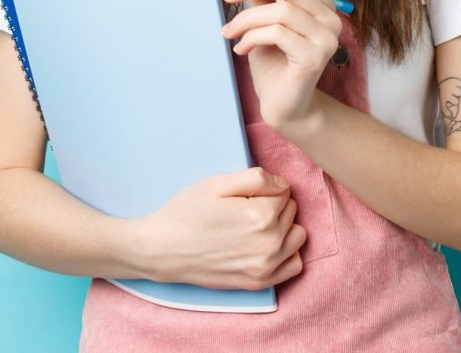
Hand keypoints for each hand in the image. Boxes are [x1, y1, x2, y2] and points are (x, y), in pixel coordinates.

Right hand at [141, 167, 305, 289]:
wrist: (163, 249)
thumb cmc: (188, 211)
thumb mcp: (217, 182)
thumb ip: (257, 177)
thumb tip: (283, 185)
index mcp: (260, 215)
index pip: (285, 190)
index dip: (265, 188)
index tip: (245, 194)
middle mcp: (268, 244)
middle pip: (291, 211)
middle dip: (274, 205)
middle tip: (245, 208)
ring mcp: (265, 267)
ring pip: (298, 236)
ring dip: (283, 227)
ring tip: (256, 225)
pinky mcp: (259, 283)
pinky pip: (294, 265)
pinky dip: (286, 253)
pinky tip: (265, 245)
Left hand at [220, 0, 342, 133]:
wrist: (283, 106)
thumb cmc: (274, 62)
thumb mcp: (266, 21)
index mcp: (322, 5)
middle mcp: (330, 19)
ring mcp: (326, 39)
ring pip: (282, 10)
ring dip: (247, 18)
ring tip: (229, 31)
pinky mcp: (314, 57)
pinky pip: (278, 33)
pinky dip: (252, 37)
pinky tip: (242, 49)